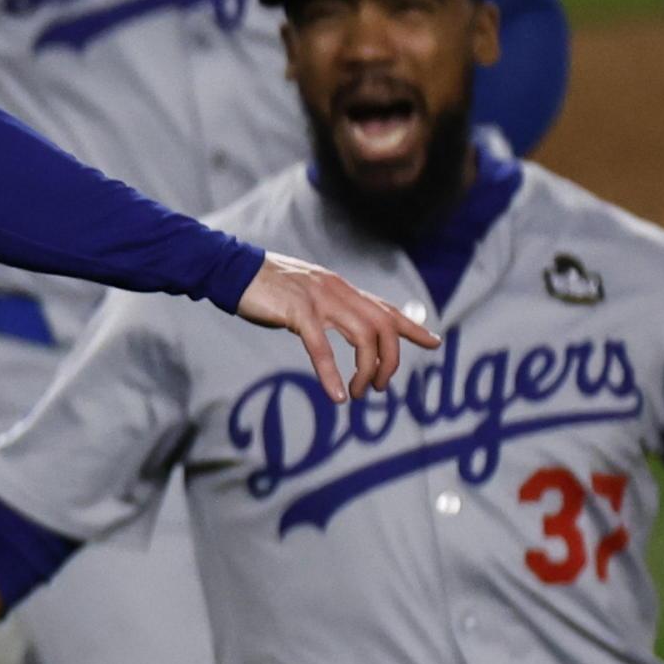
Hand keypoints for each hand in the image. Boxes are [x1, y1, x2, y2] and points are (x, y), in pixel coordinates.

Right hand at [237, 253, 437, 399]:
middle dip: (390, 360)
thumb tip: (338, 327)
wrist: (230, 268)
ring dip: (367, 370)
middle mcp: (338, 291)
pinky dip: (332, 374)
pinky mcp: (298, 311)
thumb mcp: (305, 294)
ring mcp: (319, 299)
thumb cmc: (264, 286)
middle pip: (383, 326)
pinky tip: (337, 395)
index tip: (433, 342)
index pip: (385, 308)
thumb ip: (325, 308)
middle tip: (381, 386)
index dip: (412, 327)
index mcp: (340, 288)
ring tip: (361, 393)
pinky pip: (322, 348)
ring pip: (363, 336)